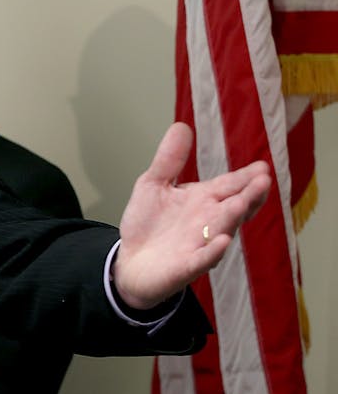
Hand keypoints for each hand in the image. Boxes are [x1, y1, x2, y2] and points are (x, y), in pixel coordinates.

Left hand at [114, 122, 270, 309]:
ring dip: (232, 217)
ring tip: (241, 203)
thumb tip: (181, 126)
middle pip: (233, 206)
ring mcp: (200, 245)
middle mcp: (208, 221)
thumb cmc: (149, 224)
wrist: (131, 262)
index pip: (229, 185)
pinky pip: (202, 259)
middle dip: (248, 195)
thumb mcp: (154, 185)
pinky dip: (213, 252)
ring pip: (222, 230)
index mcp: (204, 200)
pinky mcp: (186, 267)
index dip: (245, 177)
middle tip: (263, 180)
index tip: (262, 166)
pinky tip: (223, 242)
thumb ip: (169, 160)